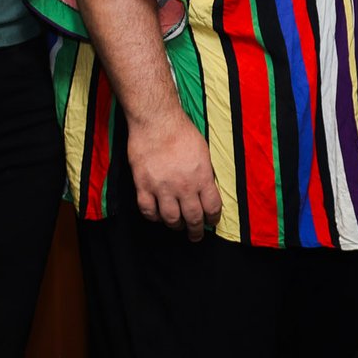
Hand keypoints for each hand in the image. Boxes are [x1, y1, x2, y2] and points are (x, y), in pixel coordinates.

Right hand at [125, 113, 221, 240]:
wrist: (156, 122)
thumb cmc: (182, 132)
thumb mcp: (203, 152)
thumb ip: (205, 174)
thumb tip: (207, 190)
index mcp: (202, 177)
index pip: (212, 207)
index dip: (213, 218)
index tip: (212, 222)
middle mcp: (184, 186)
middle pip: (193, 218)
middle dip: (196, 230)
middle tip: (196, 235)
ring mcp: (162, 188)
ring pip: (170, 219)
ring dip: (176, 226)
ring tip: (178, 226)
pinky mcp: (143, 186)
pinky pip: (148, 211)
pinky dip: (154, 217)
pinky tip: (158, 216)